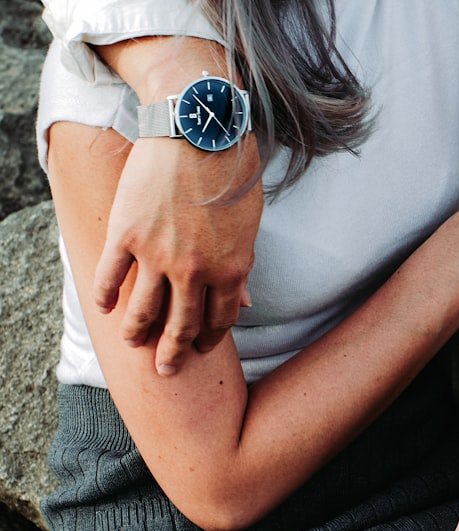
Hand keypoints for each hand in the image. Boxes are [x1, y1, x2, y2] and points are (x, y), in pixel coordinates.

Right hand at [96, 135, 261, 375]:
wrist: (197, 131)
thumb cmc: (232, 175)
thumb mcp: (250, 226)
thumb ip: (242, 267)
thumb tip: (245, 303)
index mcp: (232, 270)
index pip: (220, 320)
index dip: (210, 340)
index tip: (200, 349)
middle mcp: (195, 270)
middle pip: (181, 325)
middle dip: (173, 352)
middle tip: (165, 369)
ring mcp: (158, 255)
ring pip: (143, 311)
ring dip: (137, 333)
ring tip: (133, 343)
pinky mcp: (126, 235)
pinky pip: (111, 277)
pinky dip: (107, 296)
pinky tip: (106, 307)